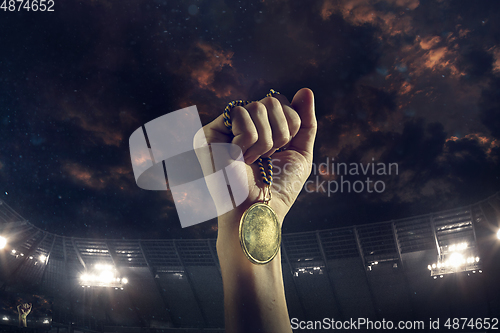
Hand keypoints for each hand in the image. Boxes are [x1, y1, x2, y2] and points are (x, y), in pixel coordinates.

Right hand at [201, 88, 316, 235]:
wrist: (260, 211)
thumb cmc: (277, 189)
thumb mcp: (299, 153)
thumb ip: (305, 122)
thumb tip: (307, 90)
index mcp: (260, 128)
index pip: (281, 102)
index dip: (291, 123)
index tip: (282, 149)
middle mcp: (241, 125)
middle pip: (272, 100)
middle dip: (281, 132)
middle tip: (269, 156)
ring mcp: (224, 128)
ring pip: (257, 106)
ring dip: (266, 140)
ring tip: (254, 160)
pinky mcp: (209, 133)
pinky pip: (240, 114)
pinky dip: (249, 141)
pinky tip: (239, 158)